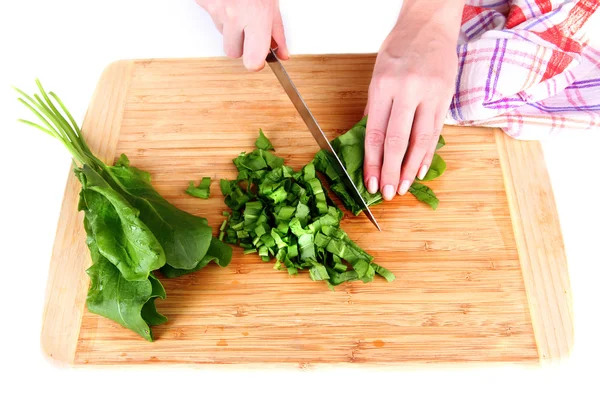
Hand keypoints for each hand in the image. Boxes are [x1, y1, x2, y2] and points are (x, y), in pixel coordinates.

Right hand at [196, 0, 288, 70]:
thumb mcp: (272, 4)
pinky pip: (211, 17)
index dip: (254, 62)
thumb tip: (281, 53)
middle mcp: (233, 15)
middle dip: (240, 42)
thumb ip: (277, 32)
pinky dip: (218, 10)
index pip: (252, 61)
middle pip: (232, 52)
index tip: (258, 60)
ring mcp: (215, 8)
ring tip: (237, 5)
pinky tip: (226, 0)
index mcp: (255, 17)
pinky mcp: (202, 2)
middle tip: (247, 24)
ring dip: (229, 25)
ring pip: (221, 34)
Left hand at [364, 0, 463, 200]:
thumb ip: (375, 107)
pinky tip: (422, 169)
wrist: (429, 24)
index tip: (371, 181)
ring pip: (420, 139)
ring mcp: (429, 94)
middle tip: (389, 192)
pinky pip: (436, 131)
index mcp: (384, 86)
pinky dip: (429, 152)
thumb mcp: (378, 73)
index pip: (376, 133)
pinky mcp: (446, 97)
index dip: (373, 161)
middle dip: (392, 170)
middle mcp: (407, 91)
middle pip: (398, 140)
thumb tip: (371, 140)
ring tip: (405, 186)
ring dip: (412, 167)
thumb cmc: (400, 47)